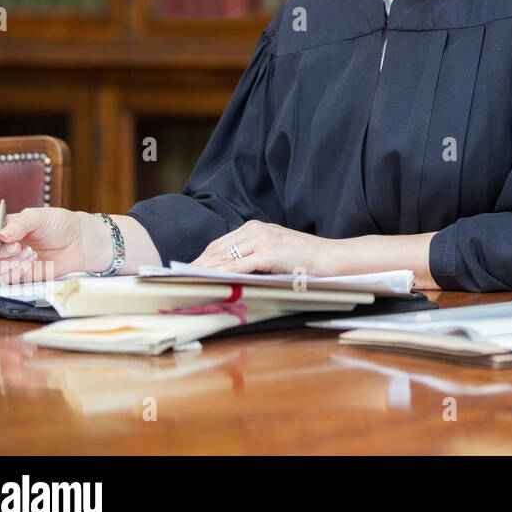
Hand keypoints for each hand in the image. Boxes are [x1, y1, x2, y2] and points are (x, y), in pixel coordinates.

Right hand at [0, 207, 105, 282]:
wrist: (80, 242)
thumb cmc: (60, 225)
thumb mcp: (40, 217)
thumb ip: (20, 224)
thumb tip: (1, 234)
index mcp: (2, 227)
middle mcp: (2, 245)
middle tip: (18, 247)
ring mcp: (10, 261)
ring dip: (10, 262)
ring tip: (31, 253)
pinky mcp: (20, 275)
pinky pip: (8, 279)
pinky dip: (19, 271)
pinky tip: (34, 262)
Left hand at [192, 220, 332, 275]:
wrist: (330, 257)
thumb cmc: (305, 258)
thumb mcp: (274, 251)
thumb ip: (252, 256)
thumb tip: (227, 272)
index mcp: (255, 228)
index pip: (220, 244)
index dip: (201, 259)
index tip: (186, 271)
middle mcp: (256, 229)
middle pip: (218, 250)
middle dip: (198, 266)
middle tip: (180, 280)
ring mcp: (262, 240)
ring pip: (225, 257)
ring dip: (205, 271)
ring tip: (189, 283)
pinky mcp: (269, 253)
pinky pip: (239, 265)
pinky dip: (223, 274)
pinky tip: (212, 282)